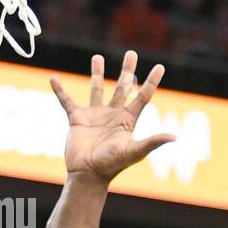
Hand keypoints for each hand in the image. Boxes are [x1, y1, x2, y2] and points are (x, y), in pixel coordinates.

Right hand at [50, 52, 173, 184]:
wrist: (87, 174)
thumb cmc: (111, 165)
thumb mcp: (133, 152)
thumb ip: (152, 142)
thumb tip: (174, 137)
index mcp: (128, 120)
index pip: (142, 96)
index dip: (151, 82)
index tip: (160, 67)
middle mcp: (112, 114)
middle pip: (122, 87)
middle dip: (127, 70)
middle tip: (131, 53)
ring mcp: (94, 115)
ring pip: (96, 88)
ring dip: (97, 73)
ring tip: (97, 57)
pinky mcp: (76, 119)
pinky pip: (67, 101)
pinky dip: (59, 90)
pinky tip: (54, 79)